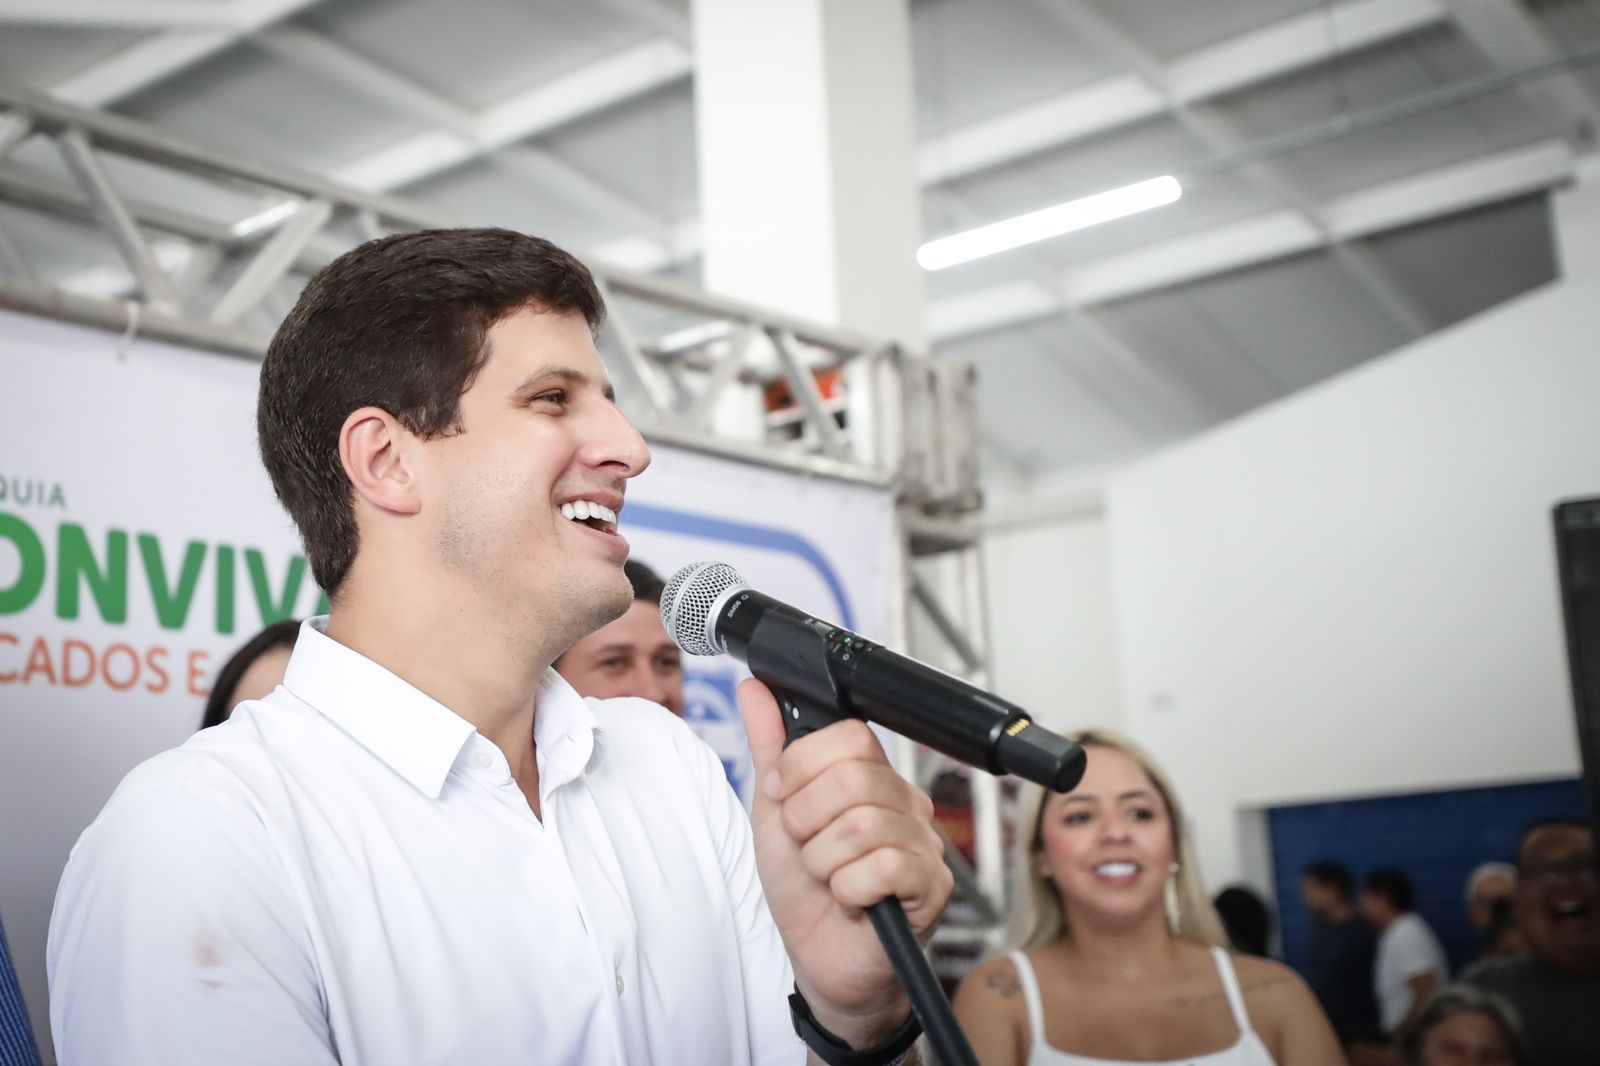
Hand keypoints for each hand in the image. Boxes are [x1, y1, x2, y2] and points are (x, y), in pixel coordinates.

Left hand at [738, 678, 953, 1047]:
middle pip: (854, 778)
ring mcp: (924, 843)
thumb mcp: (774, 810)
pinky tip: (850, 898)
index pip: (850, 735)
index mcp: (871, 775)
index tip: (784, 799)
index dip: (802, 768)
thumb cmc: (803, 887)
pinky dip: (848, 889)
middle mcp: (904, 802)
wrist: (818, 958)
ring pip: (862, 826)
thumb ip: (770, 747)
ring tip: (827, 876)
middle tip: (806, 846)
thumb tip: (754, 687)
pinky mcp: (933, 886)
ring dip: (823, 861)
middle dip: (806, 819)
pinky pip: (883, 868)